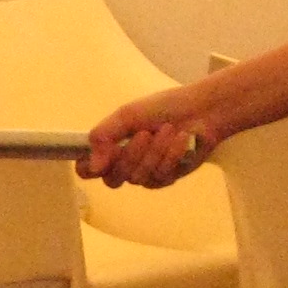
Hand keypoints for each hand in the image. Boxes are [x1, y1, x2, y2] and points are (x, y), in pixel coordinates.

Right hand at [84, 83, 217, 188]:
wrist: (201, 110)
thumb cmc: (162, 108)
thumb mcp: (127, 114)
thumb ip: (104, 136)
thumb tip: (92, 166)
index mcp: (110, 146)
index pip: (86, 169)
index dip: (88, 168)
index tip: (99, 158)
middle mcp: (124, 164)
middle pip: (112, 179)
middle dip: (131, 155)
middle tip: (145, 133)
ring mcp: (145, 174)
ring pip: (137, 178)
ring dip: (155, 152)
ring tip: (168, 130)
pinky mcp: (165, 178)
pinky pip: (160, 176)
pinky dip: (171, 155)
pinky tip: (183, 139)